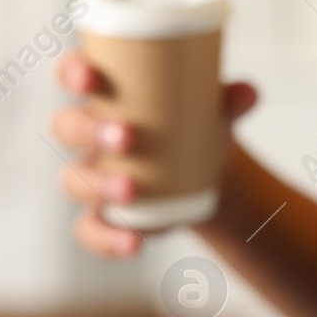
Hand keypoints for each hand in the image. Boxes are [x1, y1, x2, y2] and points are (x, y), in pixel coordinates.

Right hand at [50, 52, 257, 258]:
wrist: (204, 168)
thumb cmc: (196, 121)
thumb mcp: (213, 108)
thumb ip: (229, 100)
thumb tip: (248, 94)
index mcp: (105, 93)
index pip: (73, 73)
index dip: (72, 73)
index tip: (88, 78)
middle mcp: (88, 134)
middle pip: (67, 127)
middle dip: (90, 131)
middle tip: (127, 137)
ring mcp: (90, 177)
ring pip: (73, 180)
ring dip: (98, 185)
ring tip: (132, 190)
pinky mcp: (102, 216)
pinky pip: (88, 231)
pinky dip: (107, 239)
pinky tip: (133, 243)